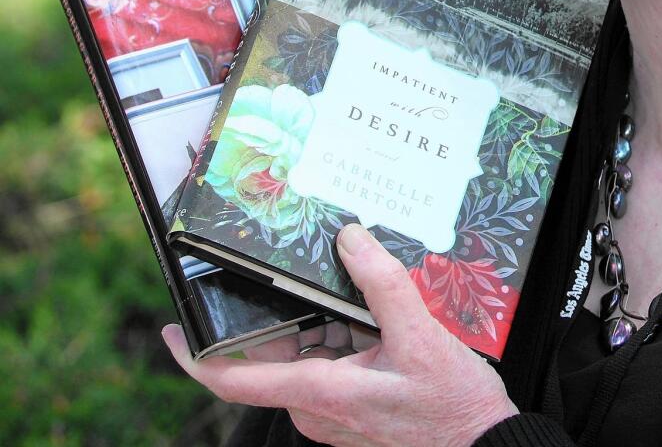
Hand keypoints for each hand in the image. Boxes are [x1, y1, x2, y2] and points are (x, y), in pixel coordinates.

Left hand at [163, 224, 518, 446]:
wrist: (483, 445)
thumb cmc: (452, 406)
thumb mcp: (422, 336)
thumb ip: (382, 285)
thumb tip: (349, 240)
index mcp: (321, 392)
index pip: (235, 379)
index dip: (196, 355)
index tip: (173, 329)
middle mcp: (318, 409)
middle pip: (276, 354)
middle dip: (283, 311)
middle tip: (298, 268)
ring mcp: (335, 414)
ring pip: (307, 356)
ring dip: (321, 321)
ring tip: (351, 285)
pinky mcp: (353, 411)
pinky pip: (331, 366)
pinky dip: (341, 336)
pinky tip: (370, 314)